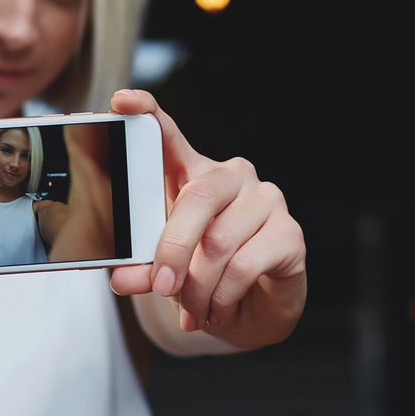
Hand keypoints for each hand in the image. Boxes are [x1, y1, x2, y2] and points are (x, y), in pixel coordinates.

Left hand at [107, 90, 305, 346]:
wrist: (248, 314)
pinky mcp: (290, 233)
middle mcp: (232, 178)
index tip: (124, 101)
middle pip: (199, 197)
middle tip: (161, 287)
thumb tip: (124, 278)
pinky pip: (246, 264)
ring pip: (220, 241)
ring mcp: (266, 201)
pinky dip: (224, 296)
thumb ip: (143, 269)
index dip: (148, 115)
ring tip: (192, 309)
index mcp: (193, 176)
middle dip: (173, 248)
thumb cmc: (203, 278)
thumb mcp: (165, 274)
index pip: (170, 137)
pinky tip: (220, 309)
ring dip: (199, 286)